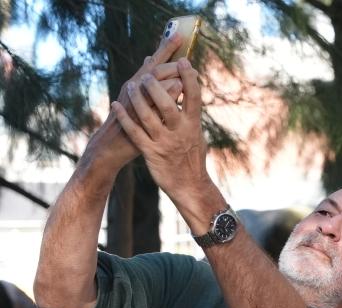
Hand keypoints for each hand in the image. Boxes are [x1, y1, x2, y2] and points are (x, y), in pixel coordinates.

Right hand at [84, 34, 184, 172]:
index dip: (164, 49)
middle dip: (169, 58)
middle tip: (184, 50)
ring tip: (183, 65)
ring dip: (169, 73)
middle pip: (153, 69)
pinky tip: (178, 87)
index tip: (179, 36)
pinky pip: (154, 105)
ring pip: (152, 84)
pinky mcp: (138, 120)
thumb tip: (159, 66)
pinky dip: (166, 95)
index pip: (153, 64)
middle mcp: (133, 91)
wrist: (110, 147)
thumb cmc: (129, 125)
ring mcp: (134, 106)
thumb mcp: (138, 103)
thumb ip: (150, 87)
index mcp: (135, 85)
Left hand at [112, 58, 215, 228]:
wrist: (189, 186)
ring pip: (148, 115)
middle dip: (157, 86)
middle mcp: (180, 132)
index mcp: (193, 125)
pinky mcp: (151, 153)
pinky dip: (124, 118)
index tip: (184, 60)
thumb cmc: (191, 157)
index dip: (189, 77)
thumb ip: (190, 113)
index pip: (194, 97)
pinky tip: (116, 105)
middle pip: (168, 103)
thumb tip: (187, 90)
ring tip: (131, 85)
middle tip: (148, 74)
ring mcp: (165, 142)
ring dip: (138, 98)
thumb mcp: (196, 134)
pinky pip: (135, 132)